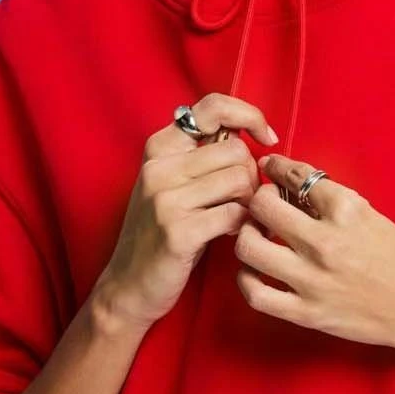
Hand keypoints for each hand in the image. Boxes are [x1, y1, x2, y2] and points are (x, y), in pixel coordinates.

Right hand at [95, 93, 276, 329]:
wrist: (128, 286)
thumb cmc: (161, 234)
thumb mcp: (172, 185)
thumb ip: (202, 156)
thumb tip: (248, 133)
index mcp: (159, 148)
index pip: (214, 107)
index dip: (249, 116)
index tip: (266, 139)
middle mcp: (159, 167)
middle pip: (237, 150)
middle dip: (252, 176)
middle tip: (243, 200)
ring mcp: (166, 199)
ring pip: (241, 180)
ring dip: (250, 203)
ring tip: (237, 218)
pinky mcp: (178, 231)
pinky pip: (236, 215)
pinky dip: (244, 226)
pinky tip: (232, 234)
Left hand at [235, 151, 394, 352]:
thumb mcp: (371, 216)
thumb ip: (331, 201)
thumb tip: (291, 184)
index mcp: (347, 211)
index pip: (295, 176)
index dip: (276, 167)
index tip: (269, 167)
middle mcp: (326, 243)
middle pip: (263, 206)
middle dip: (258, 198)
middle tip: (263, 203)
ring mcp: (313, 280)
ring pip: (249, 247)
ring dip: (247, 235)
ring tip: (256, 235)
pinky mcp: (307, 313)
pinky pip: (256, 294)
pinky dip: (246, 279)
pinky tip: (254, 271)